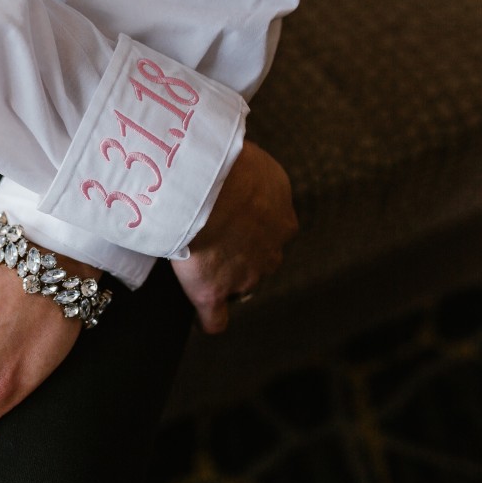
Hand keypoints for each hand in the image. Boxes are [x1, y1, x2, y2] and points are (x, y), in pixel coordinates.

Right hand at [171, 141, 297, 332]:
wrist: (210, 186)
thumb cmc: (229, 165)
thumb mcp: (256, 163)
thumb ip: (256, 177)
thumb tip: (243, 169)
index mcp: (282, 220)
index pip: (271, 233)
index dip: (251, 230)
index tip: (235, 224)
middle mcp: (270, 251)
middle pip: (260, 262)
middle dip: (242, 255)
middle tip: (214, 237)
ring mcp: (244, 275)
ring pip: (241, 285)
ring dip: (226, 277)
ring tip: (199, 261)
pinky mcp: (213, 291)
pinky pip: (215, 318)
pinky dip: (210, 317)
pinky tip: (202, 314)